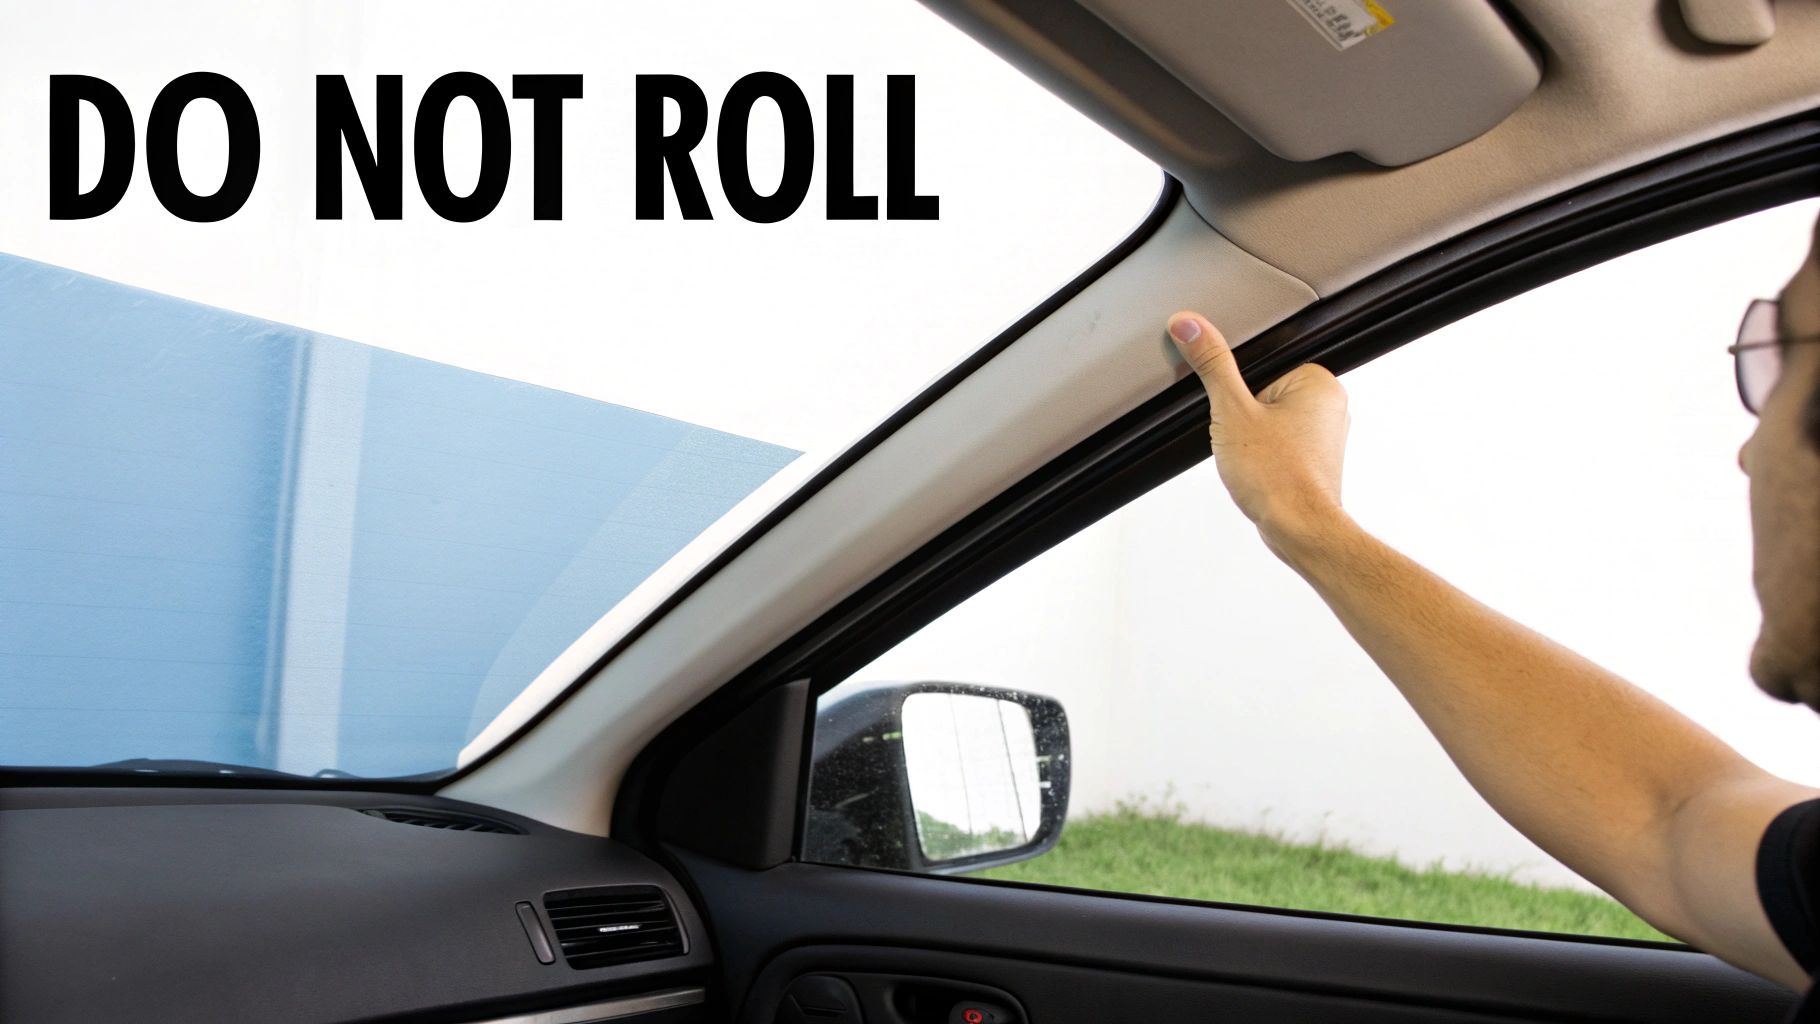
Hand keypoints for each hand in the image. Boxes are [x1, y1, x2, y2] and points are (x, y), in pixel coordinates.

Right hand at [1167, 310, 1350, 553]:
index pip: (1263, 365)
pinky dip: (1261, 456)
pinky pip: (1277, 445)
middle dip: (1243, 417)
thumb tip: (1190, 325)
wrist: (1299, 530)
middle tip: (1243, 441)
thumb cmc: (1276, 476)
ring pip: (1268, 421)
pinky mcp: (1314, 460)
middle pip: (1264, 393)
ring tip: (1253, 459)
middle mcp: (1330, 404)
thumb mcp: (1232, 411)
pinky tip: (1258, 472)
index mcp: (1319, 381)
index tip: (1233, 412)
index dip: (1238, 391)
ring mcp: (1325, 435)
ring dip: (1250, 439)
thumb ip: (1212, 364)